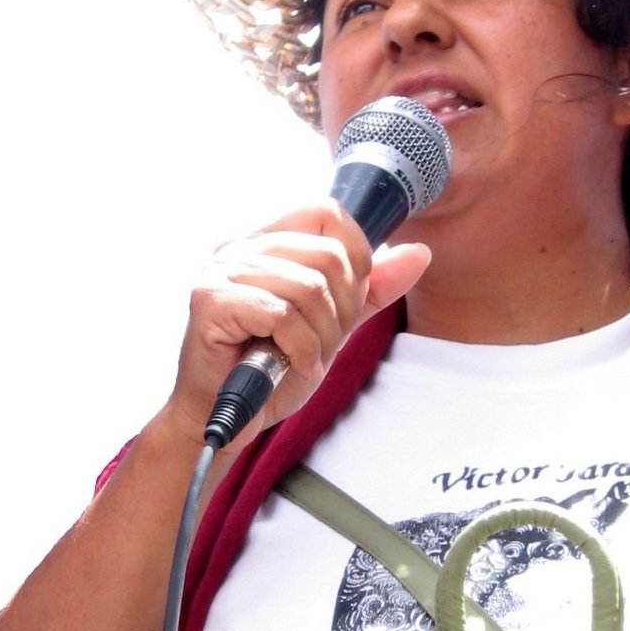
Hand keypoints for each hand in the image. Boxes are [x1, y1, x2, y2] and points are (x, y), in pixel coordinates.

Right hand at [164, 198, 429, 454]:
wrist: (224, 419)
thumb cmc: (270, 370)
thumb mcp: (333, 324)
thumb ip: (372, 289)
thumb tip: (419, 252)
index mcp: (266, 241)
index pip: (327, 211)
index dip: (355, 255)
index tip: (347, 301)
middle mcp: (239, 246)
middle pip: (327, 254)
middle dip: (341, 310)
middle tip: (321, 342)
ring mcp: (221, 270)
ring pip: (309, 287)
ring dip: (320, 336)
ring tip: (302, 357)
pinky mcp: (210, 301)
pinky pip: (283, 315)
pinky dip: (300, 349)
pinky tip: (288, 364)